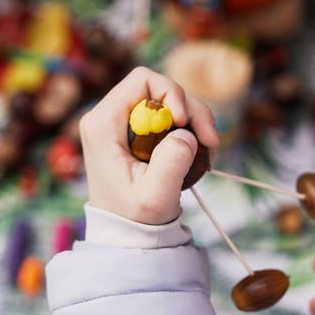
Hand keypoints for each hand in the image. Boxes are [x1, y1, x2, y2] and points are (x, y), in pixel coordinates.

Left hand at [79, 66, 218, 224]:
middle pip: (159, 89)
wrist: (127, 233)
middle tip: (210, 140)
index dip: (170, 94)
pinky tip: (199, 150)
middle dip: (190, 109)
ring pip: (168, 101)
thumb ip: (171, 161)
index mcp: (103, 124)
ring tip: (209, 148)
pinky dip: (189, 129)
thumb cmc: (135, 217)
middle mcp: (109, 117)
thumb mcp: (155, 195)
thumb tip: (185, 133)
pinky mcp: (136, 133)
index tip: (185, 123)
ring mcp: (123, 123)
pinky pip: (168, 116)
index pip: (142, 81)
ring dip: (194, 120)